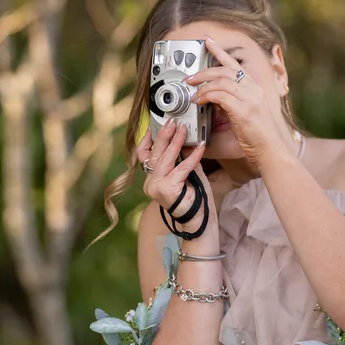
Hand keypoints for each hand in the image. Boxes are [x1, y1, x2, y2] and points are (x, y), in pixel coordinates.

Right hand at [135, 119, 217, 233]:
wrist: (199, 222)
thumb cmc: (195, 199)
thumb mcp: (187, 174)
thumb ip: (183, 158)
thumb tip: (185, 139)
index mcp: (152, 179)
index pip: (144, 155)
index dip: (148, 138)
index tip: (155, 124)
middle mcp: (150, 183)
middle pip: (154, 153)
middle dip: (164, 135)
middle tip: (173, 121)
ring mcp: (156, 187)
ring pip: (165, 159)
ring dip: (176, 142)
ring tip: (184, 129)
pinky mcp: (167, 190)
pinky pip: (181, 168)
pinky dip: (192, 157)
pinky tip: (201, 148)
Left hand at [185, 36, 287, 167]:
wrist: (270, 151)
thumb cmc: (258, 138)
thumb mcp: (244, 116)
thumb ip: (231, 105)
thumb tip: (214, 100)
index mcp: (254, 89)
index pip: (235, 64)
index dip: (220, 51)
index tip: (208, 42)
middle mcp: (253, 90)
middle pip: (225, 70)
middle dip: (204, 71)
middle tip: (190, 78)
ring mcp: (250, 99)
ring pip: (222, 80)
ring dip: (203, 85)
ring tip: (193, 93)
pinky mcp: (244, 110)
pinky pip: (220, 95)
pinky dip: (207, 96)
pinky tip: (200, 102)